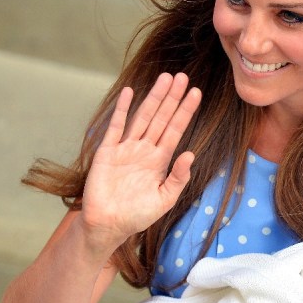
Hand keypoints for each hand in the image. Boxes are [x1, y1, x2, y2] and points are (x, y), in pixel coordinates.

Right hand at [81, 73, 201, 249]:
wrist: (108, 226)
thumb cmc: (137, 215)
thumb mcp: (165, 199)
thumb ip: (178, 178)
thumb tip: (190, 155)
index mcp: (160, 160)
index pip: (176, 129)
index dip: (185, 111)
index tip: (196, 93)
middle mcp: (144, 149)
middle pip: (161, 117)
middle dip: (172, 98)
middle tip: (183, 76)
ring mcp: (125, 148)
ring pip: (142, 117)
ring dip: (154, 98)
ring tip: (165, 78)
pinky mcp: (107, 151)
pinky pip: (116, 126)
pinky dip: (123, 109)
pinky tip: (131, 92)